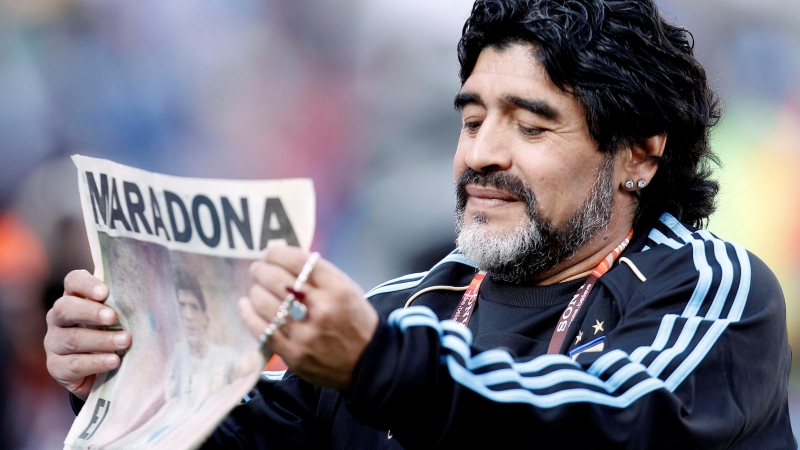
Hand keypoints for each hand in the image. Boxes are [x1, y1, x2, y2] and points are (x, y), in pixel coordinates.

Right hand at [44, 269, 131, 399]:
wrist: (100, 372)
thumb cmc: (114, 333)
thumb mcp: (119, 316)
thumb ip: (125, 302)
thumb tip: (151, 288)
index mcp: (74, 298)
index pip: (73, 281)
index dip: (86, 285)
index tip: (105, 293)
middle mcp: (58, 318)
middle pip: (65, 308)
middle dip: (91, 312)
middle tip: (114, 317)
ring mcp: (54, 342)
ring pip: (72, 339)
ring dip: (101, 340)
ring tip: (125, 341)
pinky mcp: (56, 367)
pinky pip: (74, 364)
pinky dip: (96, 362)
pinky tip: (114, 361)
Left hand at [240, 246, 378, 388]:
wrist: (370, 364)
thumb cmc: (355, 322)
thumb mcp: (347, 290)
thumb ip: (318, 275)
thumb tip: (280, 258)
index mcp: (338, 289)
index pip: (299, 261)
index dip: (278, 253)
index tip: (270, 253)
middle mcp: (322, 309)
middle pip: (278, 280)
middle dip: (262, 270)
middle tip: (258, 269)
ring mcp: (306, 334)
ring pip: (266, 303)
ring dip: (255, 290)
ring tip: (256, 288)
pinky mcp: (294, 354)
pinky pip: (262, 330)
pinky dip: (249, 314)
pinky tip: (247, 305)